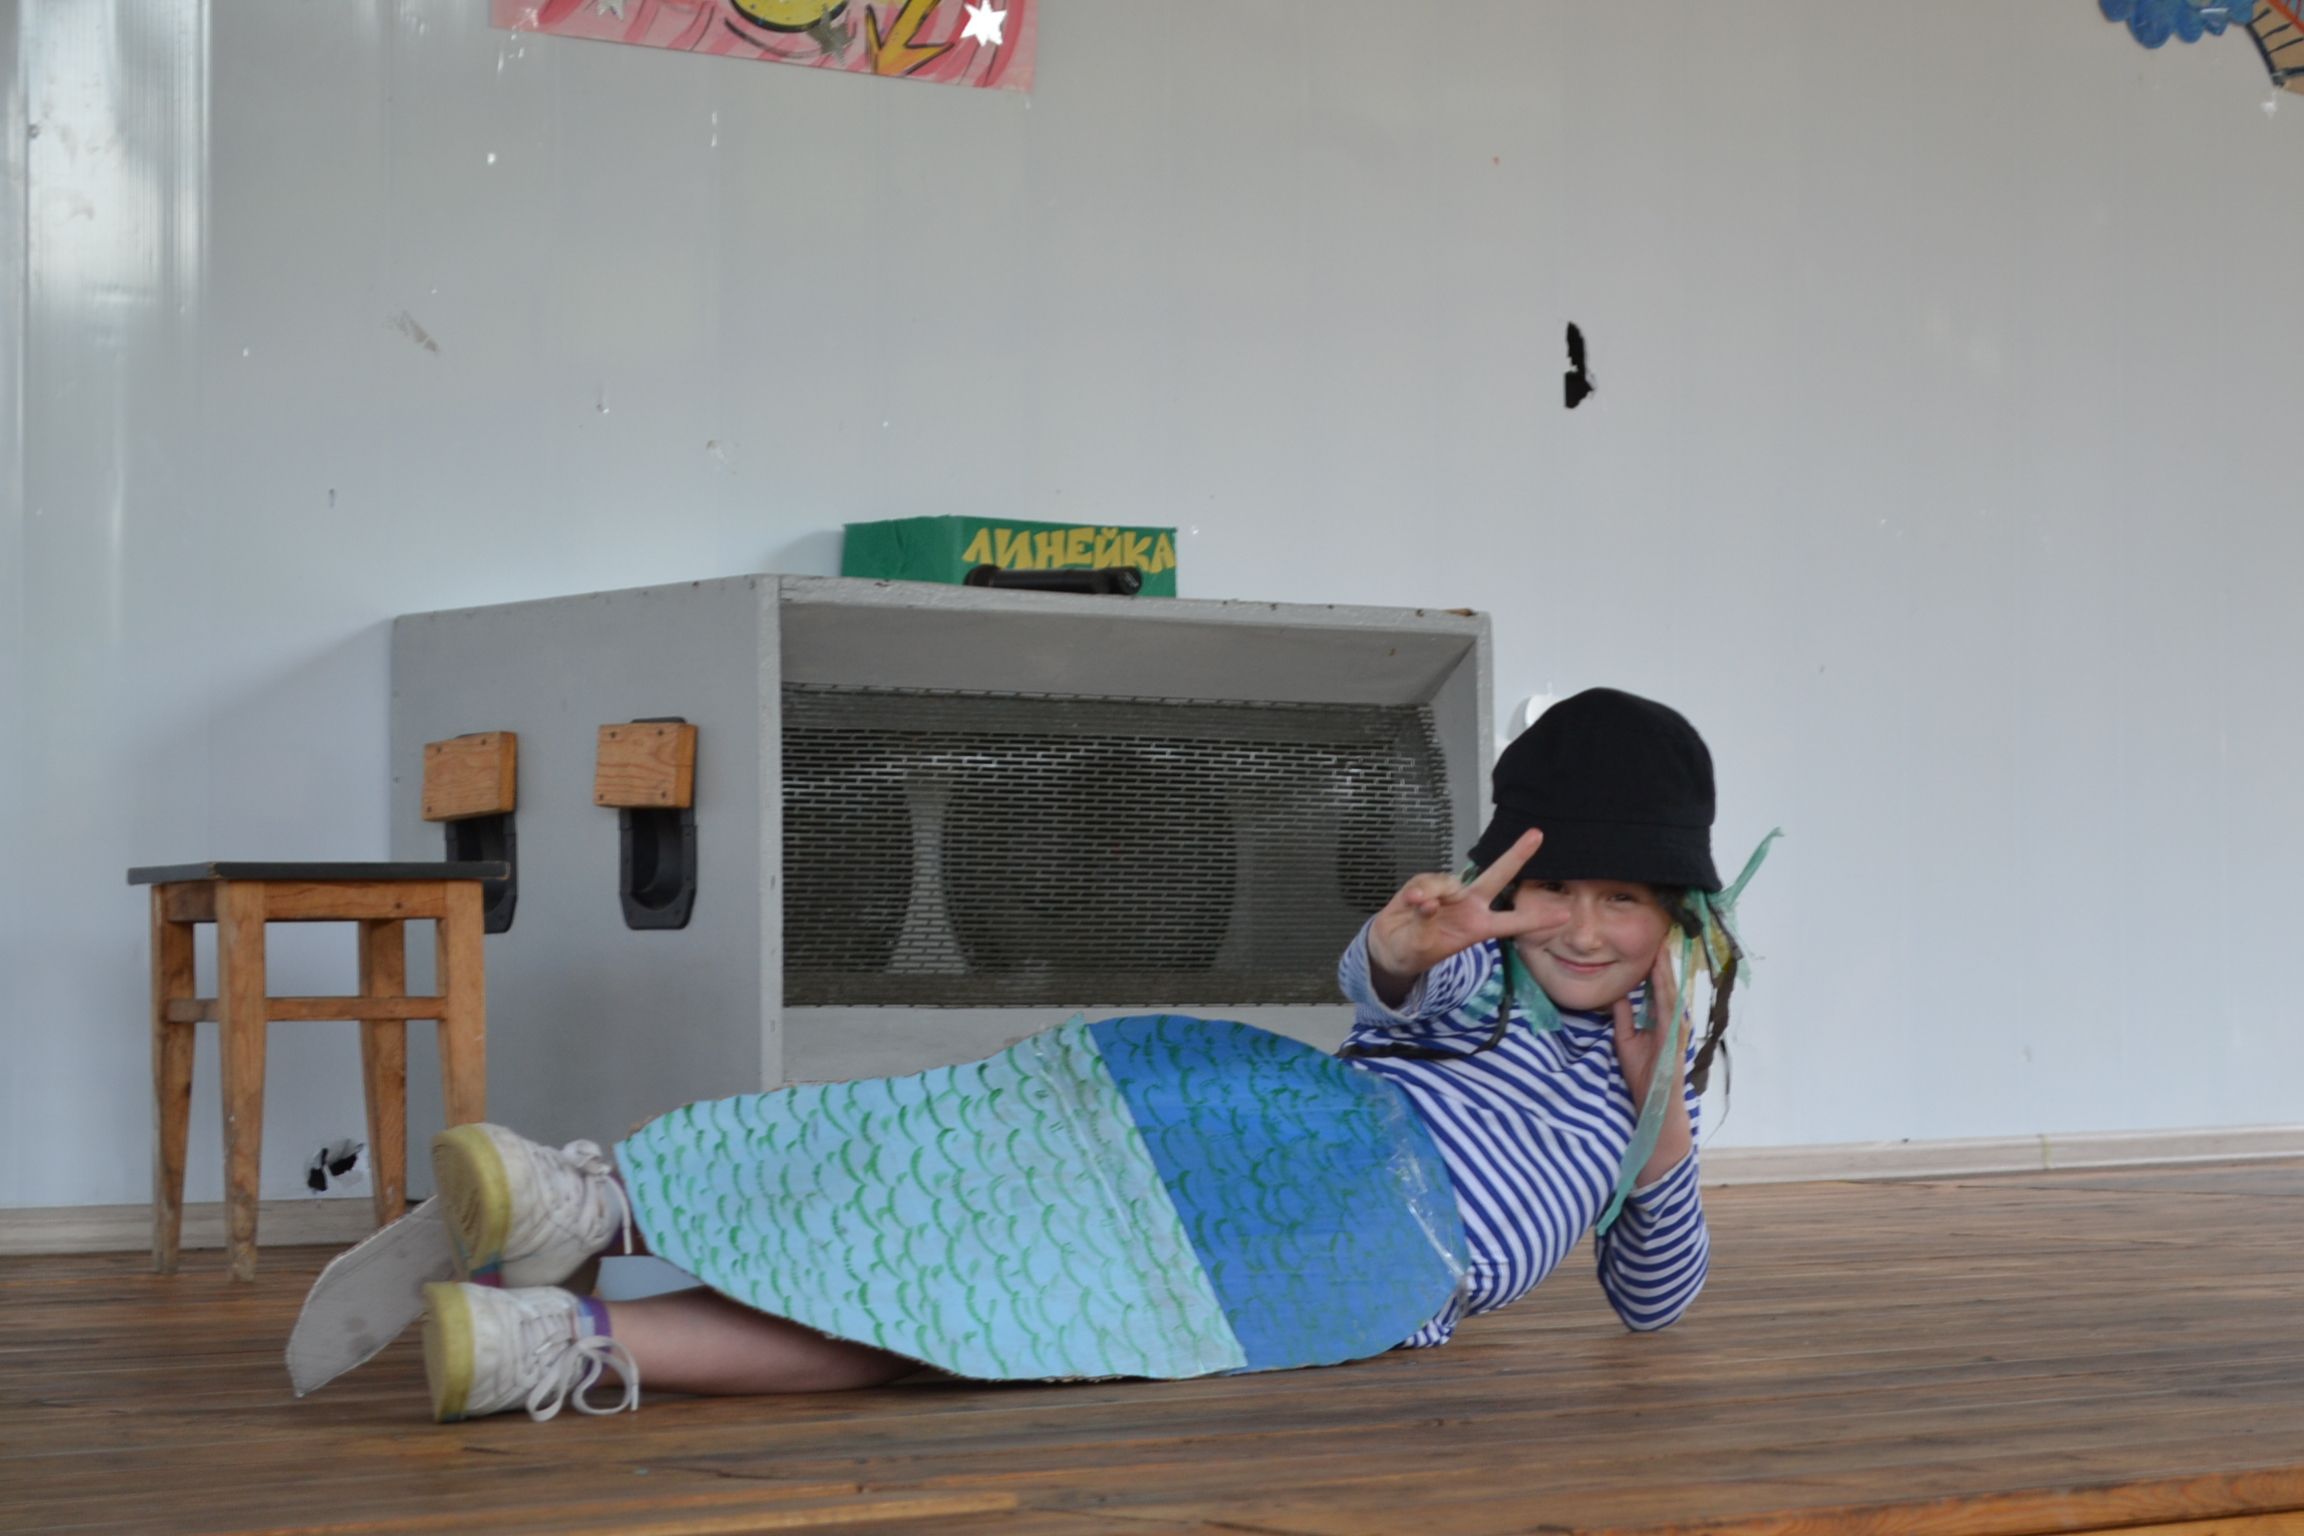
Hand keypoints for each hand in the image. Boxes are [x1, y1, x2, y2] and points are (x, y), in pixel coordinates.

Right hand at [1365, 830, 1569, 1001]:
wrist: (1390, 945)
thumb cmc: (1416, 948)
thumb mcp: (1426, 946)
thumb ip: (1428, 922)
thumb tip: (1428, 899)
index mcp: (1478, 927)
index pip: (1512, 922)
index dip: (1538, 918)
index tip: (1566, 914)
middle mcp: (1469, 905)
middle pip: (1496, 876)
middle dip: (1516, 855)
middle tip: (1537, 835)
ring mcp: (1448, 893)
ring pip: (1450, 882)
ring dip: (1435, 894)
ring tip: (1421, 910)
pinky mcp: (1425, 884)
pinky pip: (1426, 882)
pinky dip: (1419, 892)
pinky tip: (1412, 903)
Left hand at [1612, 938, 1693, 1184]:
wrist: (1656, 1105)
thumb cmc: (1643, 1075)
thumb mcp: (1626, 1040)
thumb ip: (1624, 1017)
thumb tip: (1618, 994)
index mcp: (1662, 1021)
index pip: (1657, 988)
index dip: (1654, 966)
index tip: (1650, 943)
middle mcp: (1673, 1022)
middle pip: (1667, 986)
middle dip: (1664, 961)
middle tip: (1660, 934)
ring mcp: (1676, 1031)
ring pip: (1671, 994)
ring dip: (1666, 972)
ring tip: (1661, 948)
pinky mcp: (1674, 1040)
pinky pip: (1670, 1012)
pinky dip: (1666, 993)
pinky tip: (1661, 978)